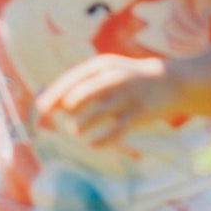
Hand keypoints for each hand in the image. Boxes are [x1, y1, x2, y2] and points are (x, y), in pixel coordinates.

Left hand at [36, 54, 180, 146]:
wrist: (169, 80)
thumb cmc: (126, 79)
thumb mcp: (105, 73)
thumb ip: (77, 85)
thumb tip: (44, 101)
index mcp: (101, 66)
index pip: (71, 80)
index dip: (54, 95)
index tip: (41, 109)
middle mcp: (113, 78)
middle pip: (80, 95)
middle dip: (67, 110)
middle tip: (64, 121)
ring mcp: (127, 96)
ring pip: (95, 114)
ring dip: (81, 126)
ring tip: (76, 131)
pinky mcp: (139, 114)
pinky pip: (114, 132)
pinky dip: (100, 141)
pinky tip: (92, 144)